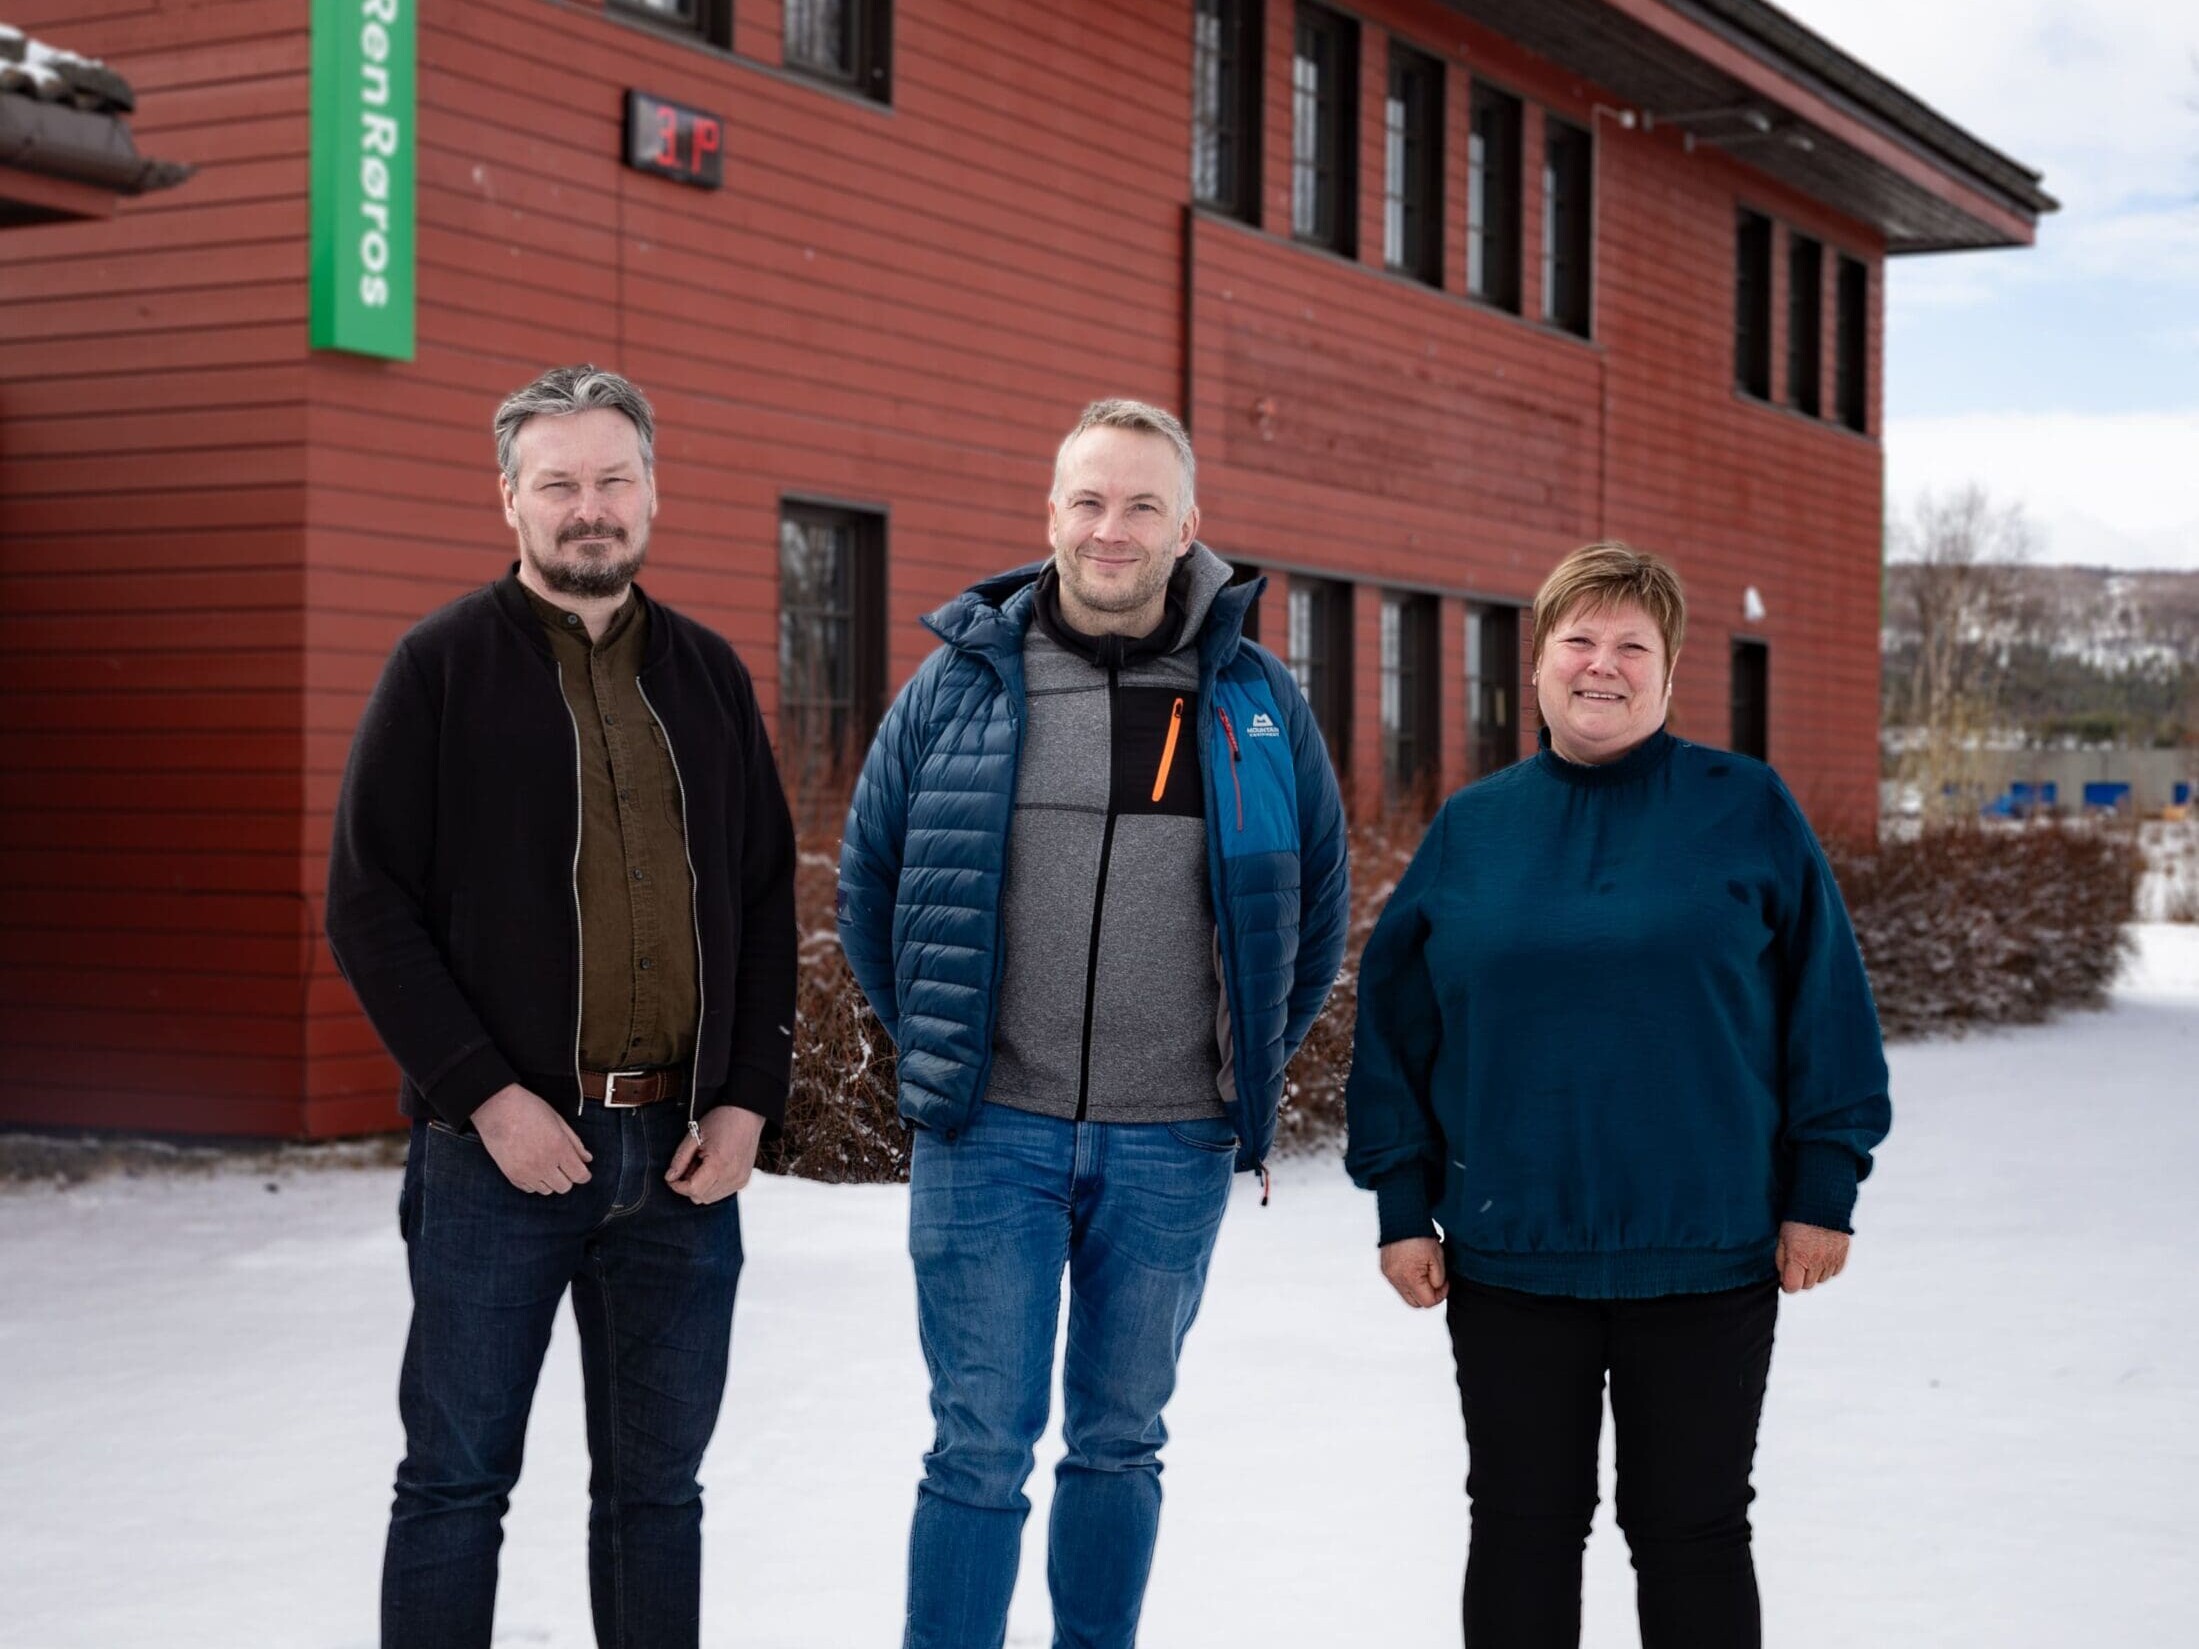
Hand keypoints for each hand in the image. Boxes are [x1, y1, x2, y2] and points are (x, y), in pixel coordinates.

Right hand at [470, 1083, 592, 1194]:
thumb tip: (587, 1158)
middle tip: (564, 1165)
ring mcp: (526, 1172)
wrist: (496, 1107)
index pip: (579, 1175)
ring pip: (547, 1190)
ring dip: (551, 1181)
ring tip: (546, 1164)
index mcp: (559, 1148)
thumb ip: (575, 1142)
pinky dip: (534, 1182)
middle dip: (568, 1177)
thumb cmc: (528, 1108)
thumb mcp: (558, 1120)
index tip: (582, 1170)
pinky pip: (529, 1189)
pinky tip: (533, 1168)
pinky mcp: (511, 1175)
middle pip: (564, 1187)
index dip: (584, 1174)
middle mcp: (544, 1164)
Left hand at [666, 1105, 765, 1204]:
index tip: (672, 1177)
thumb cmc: (721, 1120)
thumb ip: (680, 1159)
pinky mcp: (744, 1180)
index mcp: (719, 1165)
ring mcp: (740, 1180)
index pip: (693, 1190)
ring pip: (711, 1198)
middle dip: (689, 1185)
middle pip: (701, 1197)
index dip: (678, 1186)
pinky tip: (713, 1168)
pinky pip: (722, 1192)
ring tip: (702, 1165)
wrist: (746, 1113)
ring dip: (701, 1187)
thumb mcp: (694, 1136)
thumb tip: (670, 1177)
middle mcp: (732, 1176)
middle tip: (689, 1165)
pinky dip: (713, 1185)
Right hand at [1380, 1236, 1448, 1308]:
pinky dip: (1407, 1279)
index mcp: (1409, 1278)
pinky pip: (1398, 1282)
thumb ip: (1439, 1279)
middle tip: (1435, 1280)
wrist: (1402, 1218)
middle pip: (1415, 1303)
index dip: (1440, 1295)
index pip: (1428, 1302)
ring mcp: (1388, 1274)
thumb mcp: (1438, 1258)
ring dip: (1417, 1287)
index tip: (1444, 1282)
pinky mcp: (1384, 1268)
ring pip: (1406, 1293)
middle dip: (1427, 1294)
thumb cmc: (1419, 1235)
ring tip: (1424, 1270)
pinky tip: (1414, 1266)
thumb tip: (1437, 1288)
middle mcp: (1396, 1279)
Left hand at [1775, 1220, 1850, 1292]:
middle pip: (1807, 1285)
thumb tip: (1783, 1278)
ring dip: (1814, 1272)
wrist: (1822, 1204)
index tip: (1785, 1279)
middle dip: (1800, 1277)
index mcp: (1799, 1258)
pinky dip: (1827, 1267)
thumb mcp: (1782, 1238)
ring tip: (1810, 1255)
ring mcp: (1831, 1260)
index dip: (1787, 1284)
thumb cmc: (1799, 1219)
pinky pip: (1834, 1272)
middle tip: (1797, 1262)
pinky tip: (1821, 1254)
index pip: (1793, 1287)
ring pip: (1821, 1279)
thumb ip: (1781, 1261)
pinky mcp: (1842, 1256)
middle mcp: (1817, 1262)